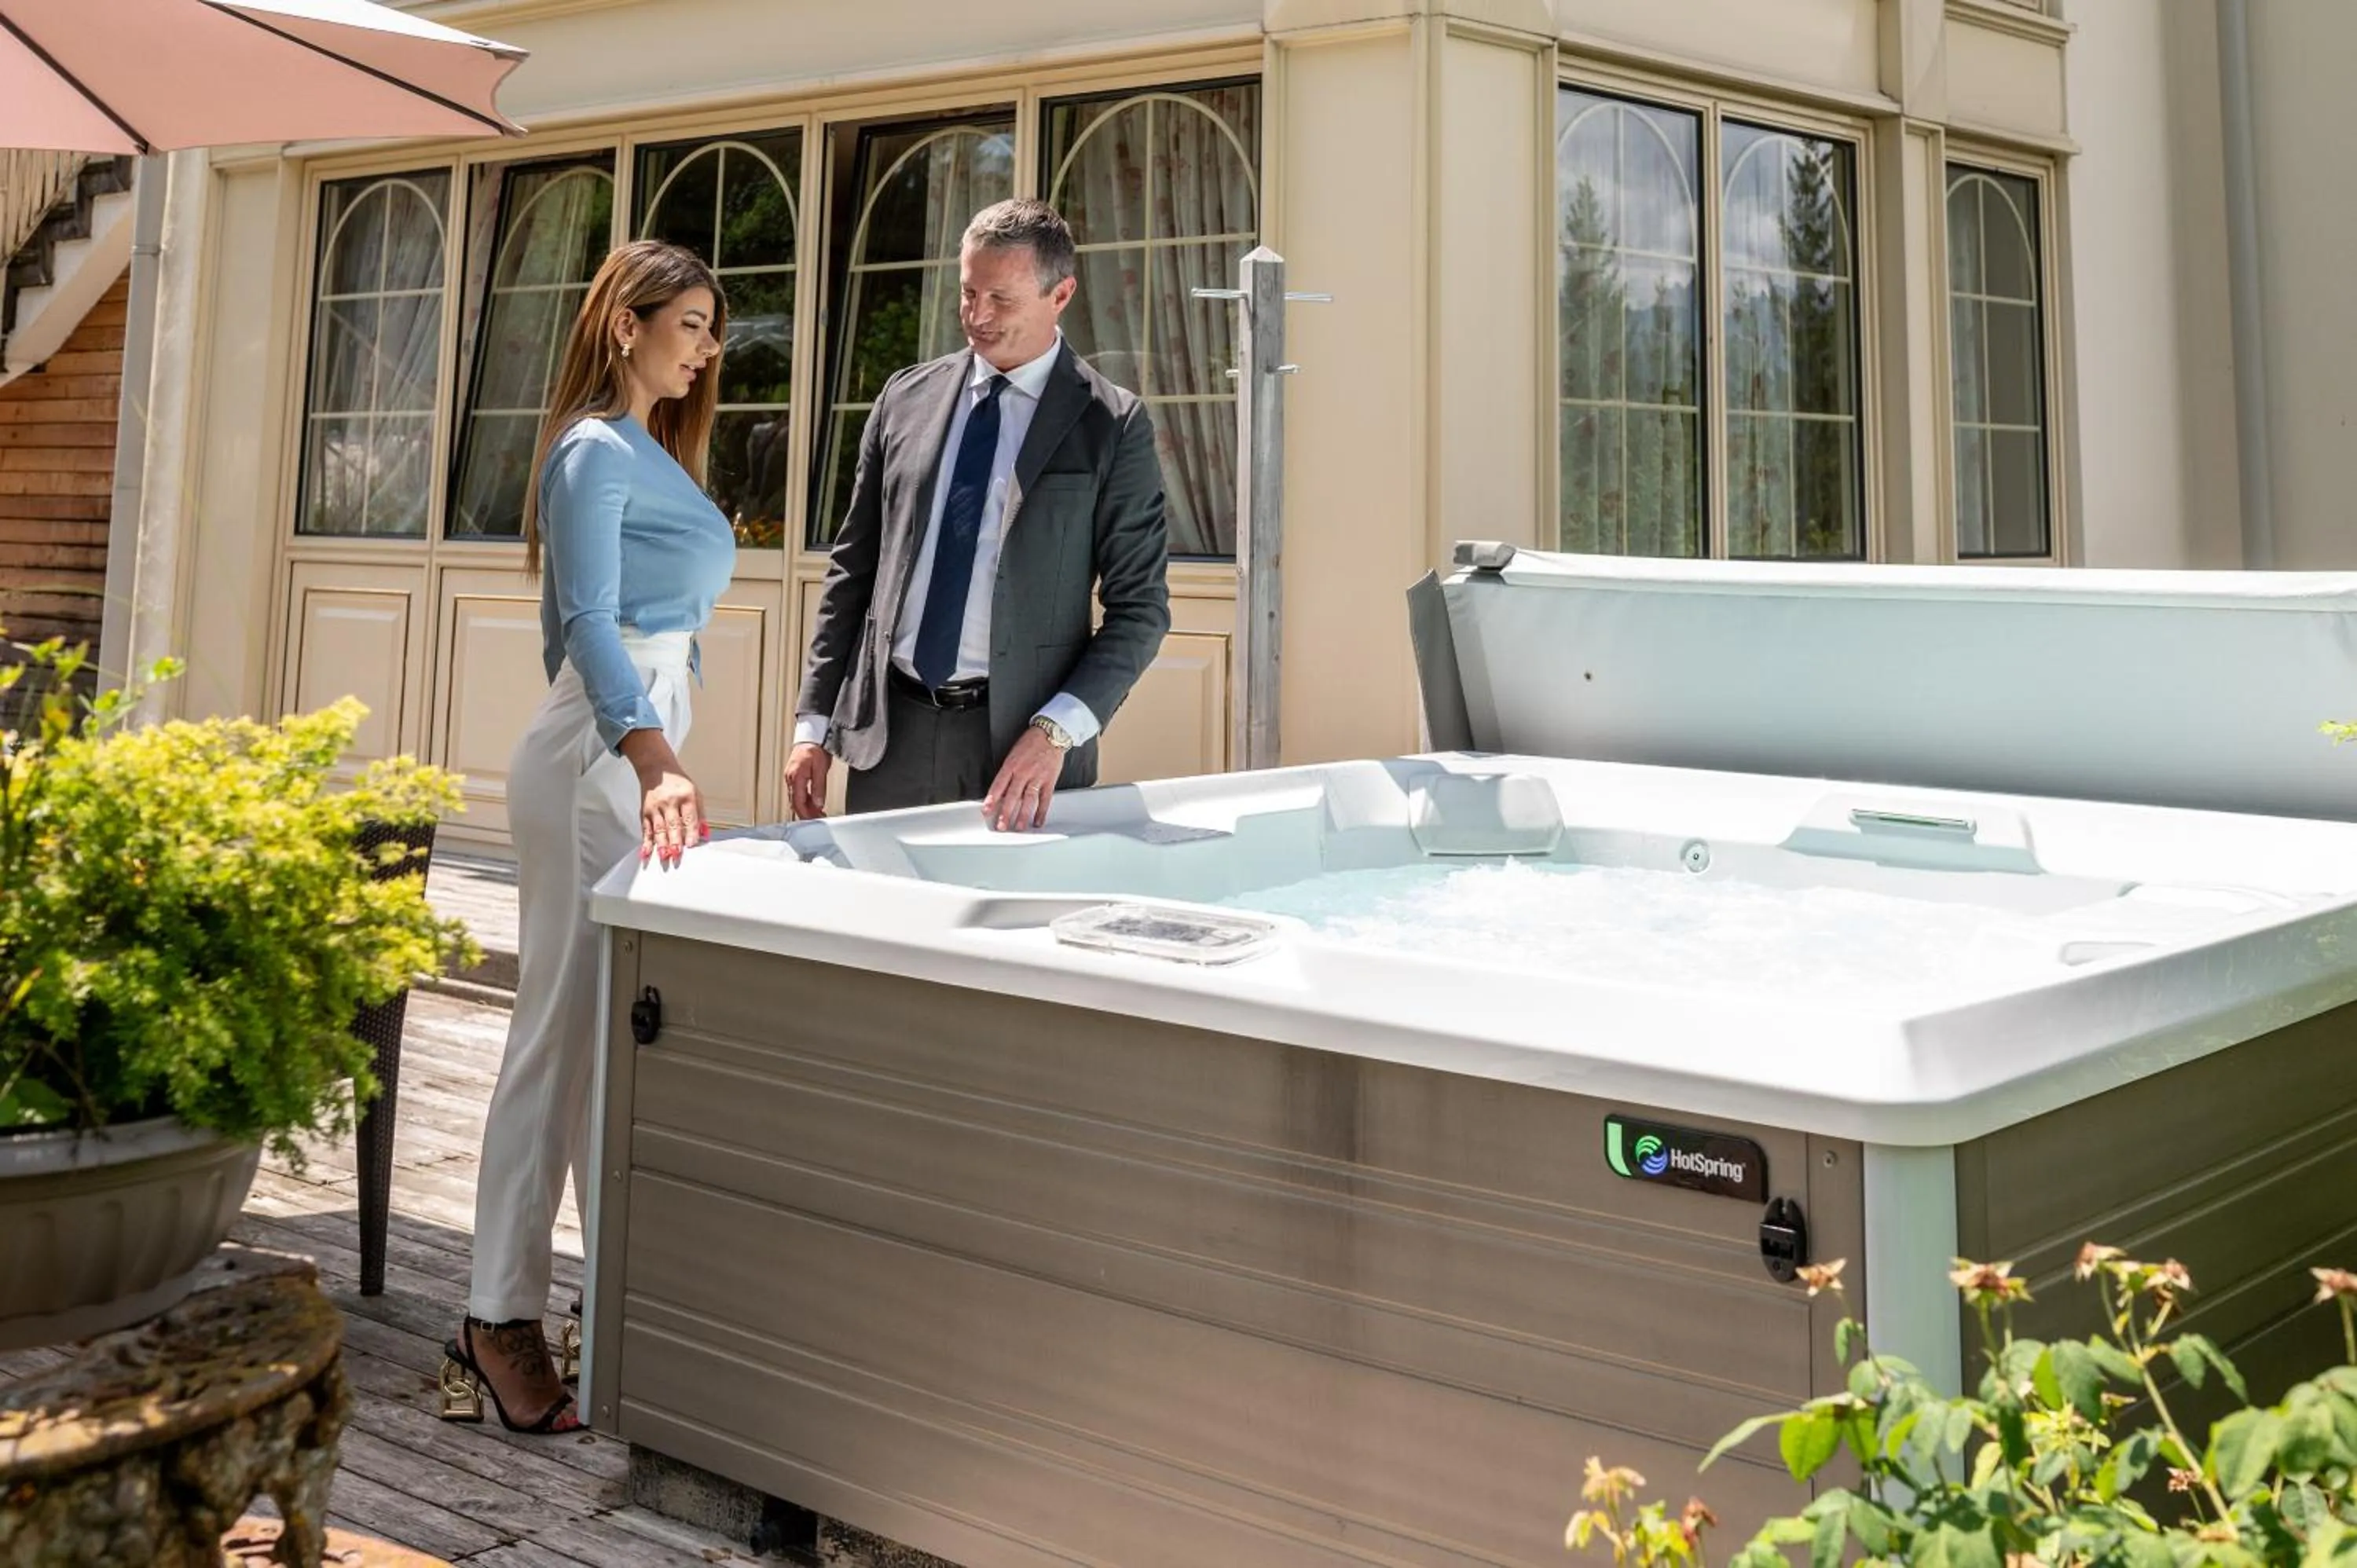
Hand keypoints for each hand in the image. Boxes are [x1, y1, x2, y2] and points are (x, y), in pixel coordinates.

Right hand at [620, 730, 704, 869]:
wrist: (656, 769)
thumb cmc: (678, 784)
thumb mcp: (695, 794)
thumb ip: (700, 815)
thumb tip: (704, 834)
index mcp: (686, 796)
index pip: (689, 816)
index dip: (690, 831)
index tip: (691, 844)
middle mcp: (669, 801)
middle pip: (672, 823)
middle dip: (674, 840)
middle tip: (677, 854)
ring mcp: (655, 807)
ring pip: (658, 828)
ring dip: (661, 844)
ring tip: (664, 856)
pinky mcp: (644, 811)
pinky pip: (645, 829)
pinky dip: (646, 842)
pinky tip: (646, 852)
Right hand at [784, 741, 831, 820]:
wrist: (811, 736)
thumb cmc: (815, 749)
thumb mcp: (820, 769)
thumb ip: (818, 787)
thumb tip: (818, 803)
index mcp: (795, 777)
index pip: (798, 802)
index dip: (806, 814)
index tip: (814, 820)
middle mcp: (790, 778)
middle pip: (796, 802)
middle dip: (806, 813)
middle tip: (818, 818)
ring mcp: (791, 777)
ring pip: (796, 798)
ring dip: (806, 807)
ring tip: (818, 812)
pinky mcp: (794, 776)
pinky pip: (798, 792)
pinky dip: (805, 799)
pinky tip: (814, 802)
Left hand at [982, 727, 1063, 831]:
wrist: (1050, 734)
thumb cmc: (1030, 743)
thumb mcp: (1013, 754)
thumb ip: (1007, 773)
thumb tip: (1001, 792)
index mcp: (1011, 764)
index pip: (999, 785)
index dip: (992, 799)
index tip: (986, 810)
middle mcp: (1024, 772)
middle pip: (1013, 795)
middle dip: (1006, 812)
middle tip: (1001, 825)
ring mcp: (1038, 777)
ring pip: (1029, 799)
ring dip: (1023, 815)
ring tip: (1019, 827)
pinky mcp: (1050, 780)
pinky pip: (1045, 798)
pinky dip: (1042, 811)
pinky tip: (1037, 821)